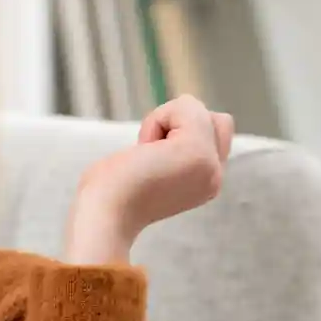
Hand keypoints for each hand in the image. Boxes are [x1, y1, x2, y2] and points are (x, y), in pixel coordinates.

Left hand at [64, 95, 234, 264]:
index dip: (181, 133)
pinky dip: (159, 117)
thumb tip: (167, 133)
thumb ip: (169, 151)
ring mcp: (210, 164)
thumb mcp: (149, 167)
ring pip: (198, 109)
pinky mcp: (198, 151)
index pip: (216, 136)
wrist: (104, 214)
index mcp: (205, 183)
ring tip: (146, 152)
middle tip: (151, 152)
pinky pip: (187, 105)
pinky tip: (145, 148)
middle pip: (217, 120)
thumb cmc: (109, 193)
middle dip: (180, 122)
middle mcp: (215, 176)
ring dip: (165, 120)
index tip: (153, 160)